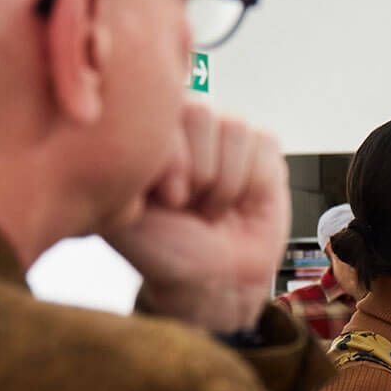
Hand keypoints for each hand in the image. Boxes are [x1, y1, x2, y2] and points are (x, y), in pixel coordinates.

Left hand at [107, 99, 290, 332]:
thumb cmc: (165, 250)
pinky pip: (265, 143)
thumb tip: (154, 120)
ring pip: (234, 127)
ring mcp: (223, 138)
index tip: (169, 201)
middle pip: (200, 111)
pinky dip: (256, 181)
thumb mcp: (125, 209)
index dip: (172, 157)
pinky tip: (242, 203)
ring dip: (227, 182)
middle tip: (191, 205)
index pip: (163, 108)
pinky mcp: (262, 152)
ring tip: (213, 208)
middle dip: (200, 171)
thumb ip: (125, 159)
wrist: (213, 282)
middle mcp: (183, 129)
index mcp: (147, 136)